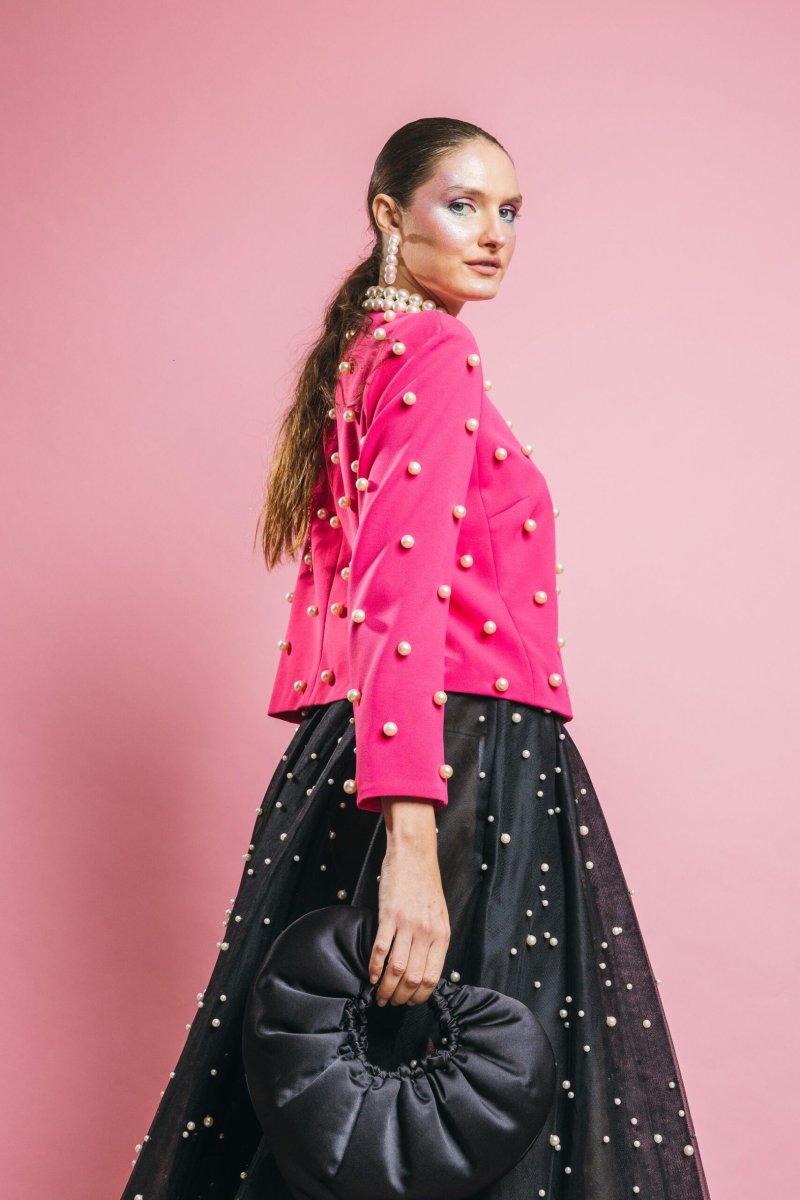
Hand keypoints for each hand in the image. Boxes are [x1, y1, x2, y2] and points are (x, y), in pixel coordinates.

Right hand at [368, 801, 450, 1007]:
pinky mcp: (389, 915)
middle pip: (413, 978)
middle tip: (389, 1002)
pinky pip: (381, 949)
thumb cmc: (425, 886)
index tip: (408, 1002)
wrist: (415, 855)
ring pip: (396, 969)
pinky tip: (371, 975)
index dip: (419, 997)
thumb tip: (424, 969)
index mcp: (442, 935)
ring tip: (378, 995)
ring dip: (386, 988)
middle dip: (400, 997)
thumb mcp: (438, 916)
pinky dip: (374, 967)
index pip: (432, 978)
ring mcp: (408, 924)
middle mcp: (427, 933)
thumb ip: (434, 941)